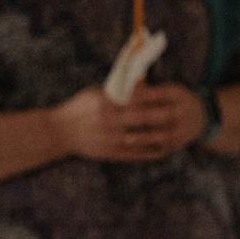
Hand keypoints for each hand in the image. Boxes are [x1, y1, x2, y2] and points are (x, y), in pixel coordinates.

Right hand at [48, 83, 203, 162]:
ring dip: (161, 136)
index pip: (137, 99)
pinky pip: (134, 154)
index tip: (173, 94)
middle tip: (182, 112)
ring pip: (141, 138)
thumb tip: (141, 84)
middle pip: (142, 118)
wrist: (58, 132)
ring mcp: (109, 139)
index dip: (157, 97)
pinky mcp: (108, 153)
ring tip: (177, 132)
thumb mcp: (95, 94)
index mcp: (105, 103)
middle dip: (164, 115)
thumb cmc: (79, 108)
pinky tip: (164, 149)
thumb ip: (117, 91)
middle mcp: (108, 121)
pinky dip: (150, 152)